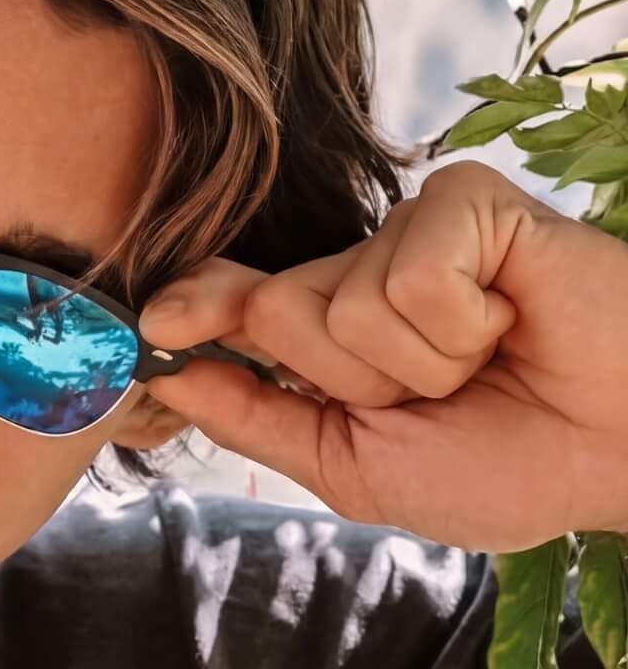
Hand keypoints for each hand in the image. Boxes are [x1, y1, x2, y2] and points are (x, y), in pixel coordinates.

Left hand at [135, 160, 627, 550]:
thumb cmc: (510, 464)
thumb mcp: (356, 466)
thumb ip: (256, 418)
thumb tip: (161, 376)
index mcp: (328, 334)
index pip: (230, 302)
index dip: (191, 310)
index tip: (155, 325)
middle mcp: (359, 273)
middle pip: (271, 312)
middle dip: (352, 383)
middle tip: (440, 394)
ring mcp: (411, 231)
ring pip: (337, 302)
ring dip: (419, 365)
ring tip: (487, 360)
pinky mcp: (469, 202)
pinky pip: (408, 276)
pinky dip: (463, 326)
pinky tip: (513, 323)